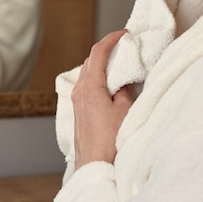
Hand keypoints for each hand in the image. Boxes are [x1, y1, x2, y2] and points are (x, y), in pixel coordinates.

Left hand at [72, 30, 136, 169]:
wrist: (96, 168)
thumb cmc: (112, 142)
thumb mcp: (125, 111)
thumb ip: (124, 90)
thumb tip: (122, 80)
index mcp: (90, 87)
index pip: (98, 52)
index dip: (111, 39)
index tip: (124, 33)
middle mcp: (79, 92)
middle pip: (90, 61)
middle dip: (106, 50)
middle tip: (124, 47)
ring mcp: (77, 103)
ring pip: (87, 74)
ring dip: (101, 65)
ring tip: (119, 65)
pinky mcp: (79, 113)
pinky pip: (87, 87)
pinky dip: (98, 79)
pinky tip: (111, 86)